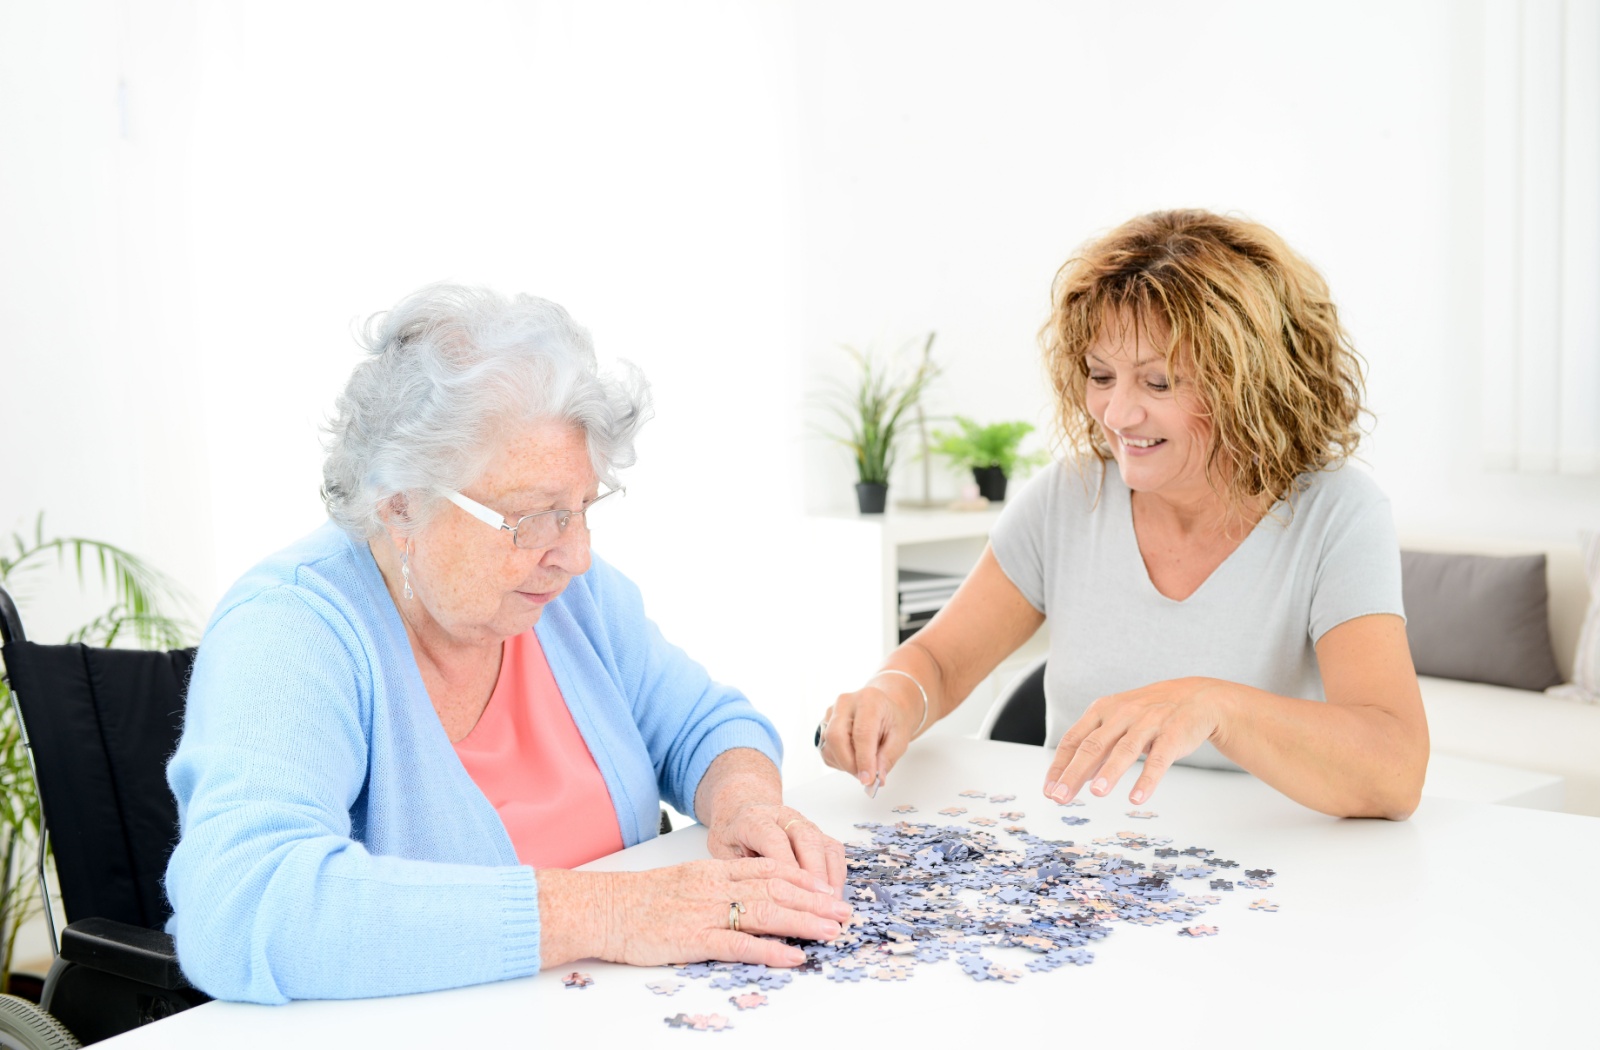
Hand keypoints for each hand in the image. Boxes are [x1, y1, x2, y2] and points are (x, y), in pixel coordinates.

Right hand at [595, 857, 851, 967]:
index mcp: (713, 870)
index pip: (769, 868)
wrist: (601, 908)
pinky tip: (793, 956)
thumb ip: (716, 886)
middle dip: (815, 901)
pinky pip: (739, 944)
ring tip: (832, 932)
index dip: (803, 878)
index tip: (828, 888)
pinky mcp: (693, 938)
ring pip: (766, 912)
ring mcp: (705, 911)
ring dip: (804, 922)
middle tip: (845, 912)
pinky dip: (770, 950)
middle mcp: (715, 886)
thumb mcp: (683, 882)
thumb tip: (749, 898)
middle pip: (777, 889)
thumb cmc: (638, 900)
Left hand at [705, 802, 847, 898]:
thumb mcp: (723, 854)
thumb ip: (739, 874)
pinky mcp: (818, 833)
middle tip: (819, 906)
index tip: (791, 894)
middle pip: (807, 840)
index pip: (774, 840)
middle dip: (815, 875)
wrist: (741, 811)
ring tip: (830, 907)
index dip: (785, 867)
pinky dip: (837, 874)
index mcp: (754, 821)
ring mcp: (804, 824)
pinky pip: (834, 851)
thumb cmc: (732, 837)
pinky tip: (833, 896)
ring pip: (825, 845)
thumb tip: (754, 906)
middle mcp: (784, 817)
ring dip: (830, 877)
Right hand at [815, 678, 920, 793]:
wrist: (883, 709)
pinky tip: (854, 756)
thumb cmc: (891, 720)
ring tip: (863, 763)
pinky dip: (839, 761)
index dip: (864, 760)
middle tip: (864, 776)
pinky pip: (825, 751)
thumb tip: (876, 778)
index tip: (868, 779)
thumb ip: (887, 758)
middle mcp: (845, 703)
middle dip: (849, 764)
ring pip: (828, 747)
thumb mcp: (900, 737)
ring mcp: (831, 713)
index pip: (862, 733)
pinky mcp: (823, 725)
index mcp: (868, 700)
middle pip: (836, 737)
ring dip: (845, 764)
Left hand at [1041, 677, 1228, 806]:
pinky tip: (1137, 797)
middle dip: (1073, 773)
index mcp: (1102, 710)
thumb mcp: (1118, 722)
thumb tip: (1073, 777)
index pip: (1073, 739)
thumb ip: (1097, 747)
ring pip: (1124, 749)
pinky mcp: (1173, 735)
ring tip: (1096, 793)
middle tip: (1059, 797)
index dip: (1059, 765)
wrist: (1197, 697)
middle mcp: (1122, 714)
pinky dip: (1147, 779)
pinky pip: (1158, 758)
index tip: (1049, 790)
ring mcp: (1148, 723)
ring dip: (1109, 772)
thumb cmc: (1149, 714)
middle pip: (1092, 745)